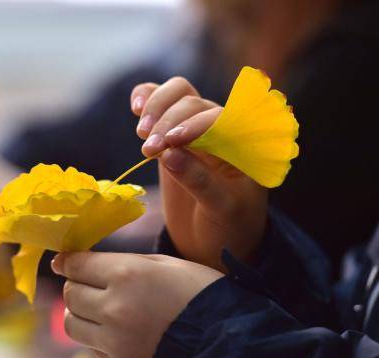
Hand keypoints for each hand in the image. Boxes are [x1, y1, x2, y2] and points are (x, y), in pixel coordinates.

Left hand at [52, 252, 222, 357]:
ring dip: (79, 311)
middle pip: (70, 294)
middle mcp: (114, 306)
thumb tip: (87, 262)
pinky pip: (91, 345)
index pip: (77, 265)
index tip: (63, 261)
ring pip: (71, 323)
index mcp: (127, 273)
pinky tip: (115, 328)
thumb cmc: (198, 291)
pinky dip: (95, 334)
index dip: (66, 262)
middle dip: (75, 285)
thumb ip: (123, 261)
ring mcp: (115, 338)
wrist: (225, 338)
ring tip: (96, 307)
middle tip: (87, 282)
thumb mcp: (164, 263)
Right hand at [131, 77, 266, 269]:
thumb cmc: (229, 227)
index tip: (169, 143)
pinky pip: (160, 104)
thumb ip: (199, 181)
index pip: (219, 119)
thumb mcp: (221, 210)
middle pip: (192, 103)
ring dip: (156, 107)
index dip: (192, 124)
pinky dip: (146, 97)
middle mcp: (221, 130)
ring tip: (141, 134)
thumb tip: (168, 154)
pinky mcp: (171, 136)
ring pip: (177, 94)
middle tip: (148, 151)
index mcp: (243, 146)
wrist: (216, 242)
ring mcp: (195, 129)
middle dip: (167, 122)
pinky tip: (135, 106)